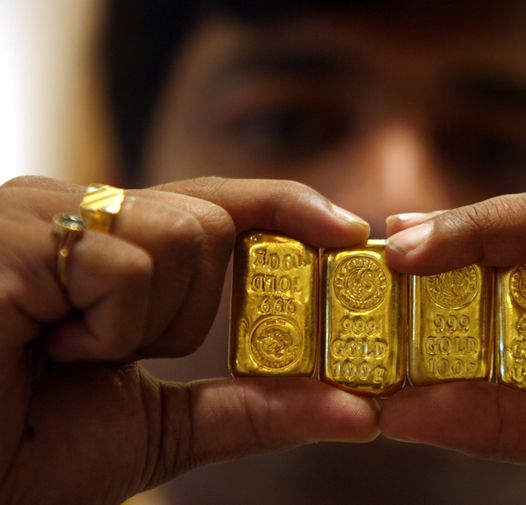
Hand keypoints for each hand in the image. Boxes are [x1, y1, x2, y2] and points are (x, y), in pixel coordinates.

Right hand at [0, 176, 377, 503]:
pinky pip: (128, 266)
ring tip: (73, 354)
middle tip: (118, 353)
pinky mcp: (16, 233)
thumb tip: (359, 413)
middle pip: (210, 222)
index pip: (218, 203)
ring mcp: (42, 213)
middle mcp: (76, 213)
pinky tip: (48, 349)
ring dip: (147, 323)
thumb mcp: (165, 426)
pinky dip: (109, 329)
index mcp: (110, 247)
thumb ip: (255, 409)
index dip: (286, 209)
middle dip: (191, 308)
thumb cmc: (32, 452)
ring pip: (183, 235)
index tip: (349, 231)